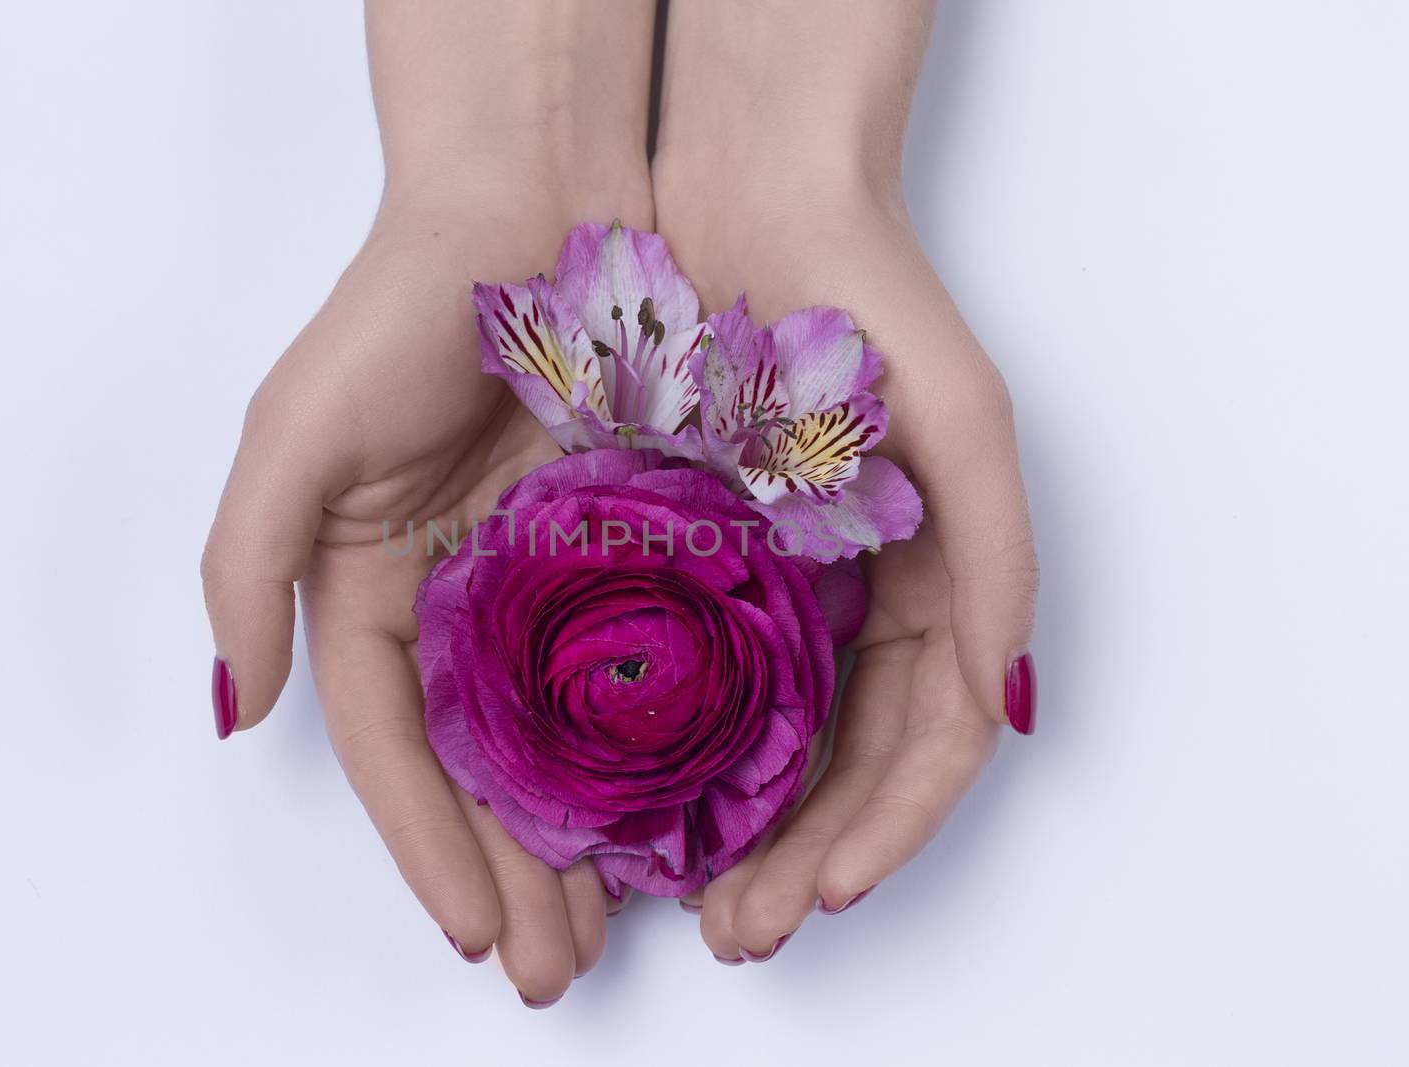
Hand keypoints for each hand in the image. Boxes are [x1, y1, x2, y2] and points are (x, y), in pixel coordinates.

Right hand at [202, 197, 646, 1001]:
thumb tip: (240, 708)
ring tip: (614, 932)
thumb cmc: (404, 307)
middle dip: (513, 873)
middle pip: (484, 768)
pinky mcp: (636, 544)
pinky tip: (683, 813)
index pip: (392, 748)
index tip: (476, 929)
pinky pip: (650, 666)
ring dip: (584, 837)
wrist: (538, 199)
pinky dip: (656, 744)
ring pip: (569, 738)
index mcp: (372, 587)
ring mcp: (552, 579)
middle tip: (557, 969)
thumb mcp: (295, 433)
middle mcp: (461, 599)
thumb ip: (249, 567)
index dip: (427, 845)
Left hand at [653, 179, 1038, 961]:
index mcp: (935, 585)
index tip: (824, 892)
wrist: (751, 202)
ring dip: (744, 833)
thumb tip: (1003, 700)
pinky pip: (696, 680)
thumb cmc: (870, 305)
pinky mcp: (696, 560)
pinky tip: (644, 807)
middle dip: (804, 859)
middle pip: (845, 767)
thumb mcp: (967, 425)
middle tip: (742, 935)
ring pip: (769, 744)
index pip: (926, 743)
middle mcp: (860, 602)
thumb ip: (995, 563)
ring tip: (693, 909)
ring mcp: (779, 588)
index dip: (887, 829)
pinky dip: (686, 755)